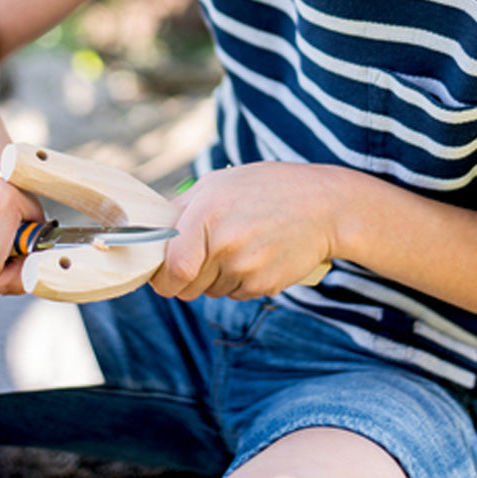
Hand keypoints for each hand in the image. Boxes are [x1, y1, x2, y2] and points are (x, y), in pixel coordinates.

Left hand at [150, 162, 337, 300]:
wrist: (324, 206)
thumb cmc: (268, 189)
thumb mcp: (219, 183)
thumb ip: (182, 208)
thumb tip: (152, 234)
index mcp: (206, 213)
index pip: (171, 269)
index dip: (162, 278)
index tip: (164, 274)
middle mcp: (225, 243)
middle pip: (186, 287)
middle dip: (187, 278)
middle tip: (205, 254)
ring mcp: (246, 267)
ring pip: (210, 291)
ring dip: (215, 277)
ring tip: (240, 245)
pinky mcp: (264, 285)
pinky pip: (235, 293)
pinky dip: (239, 280)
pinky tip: (257, 255)